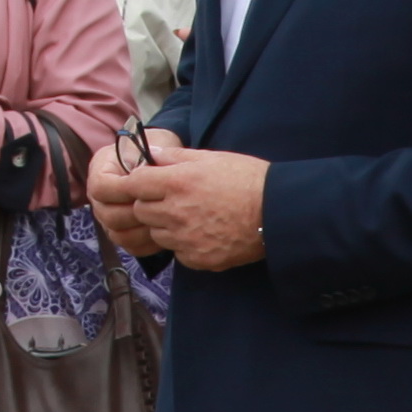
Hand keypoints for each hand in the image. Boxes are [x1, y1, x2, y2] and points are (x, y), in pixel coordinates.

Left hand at [92, 144, 267, 268]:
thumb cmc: (247, 179)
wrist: (277, 213)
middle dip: (149, 204)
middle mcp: (176, 212)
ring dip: (165, 226)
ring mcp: (185, 239)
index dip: (139, 182)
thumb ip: (175, 156)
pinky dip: (184, 245)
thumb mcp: (212, 158)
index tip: (148, 182)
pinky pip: (177, 253)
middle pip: (140, 211)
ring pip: (157, 234)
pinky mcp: (197, 259)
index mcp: (177, 182)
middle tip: (170, 200)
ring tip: (190, 217)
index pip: (134, 184)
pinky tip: (203, 233)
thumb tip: (151, 152)